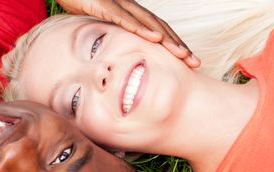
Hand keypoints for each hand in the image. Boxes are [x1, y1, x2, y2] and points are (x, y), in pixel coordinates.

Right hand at [56, 0, 199, 67]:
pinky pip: (125, 18)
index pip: (157, 30)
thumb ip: (110, 37)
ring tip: (182, 54)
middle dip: (179, 45)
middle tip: (195, 62)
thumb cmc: (78, 3)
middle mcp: (129, 7)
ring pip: (148, 22)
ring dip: (167, 39)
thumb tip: (116, 58)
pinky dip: (141, 29)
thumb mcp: (97, 25)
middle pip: (160, 27)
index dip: (174, 45)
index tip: (188, 62)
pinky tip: (154, 39)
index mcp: (130, 13)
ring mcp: (118, 4)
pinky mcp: (104, 4)